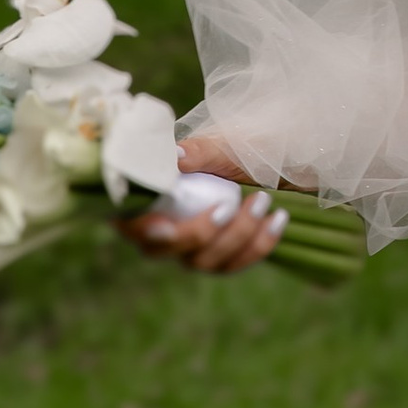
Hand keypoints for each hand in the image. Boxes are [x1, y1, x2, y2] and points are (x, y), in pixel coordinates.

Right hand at [118, 130, 285, 274]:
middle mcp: (164, 227)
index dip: (141, 229)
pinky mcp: (220, 257)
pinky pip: (232, 264)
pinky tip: (278, 219)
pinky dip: (258, 244)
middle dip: (199, 234)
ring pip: (202, 261)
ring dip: (237, 235)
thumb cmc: (237, 147)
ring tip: (263, 201)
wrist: (271, 157)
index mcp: (152, 195)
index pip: (129, 221)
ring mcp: (190, 246)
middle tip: (229, 207)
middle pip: (163, 250)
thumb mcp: (222, 143)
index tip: (166, 226)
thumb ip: (200, 151)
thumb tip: (176, 158)